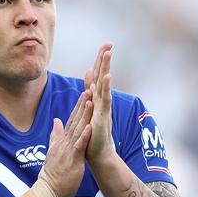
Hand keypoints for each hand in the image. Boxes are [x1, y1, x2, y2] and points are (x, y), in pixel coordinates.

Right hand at [40, 90, 92, 196]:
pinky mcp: (72, 160)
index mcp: (62, 141)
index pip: (71, 120)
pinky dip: (84, 136)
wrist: (49, 191)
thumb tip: (56, 120)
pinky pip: (79, 146)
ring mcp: (68, 150)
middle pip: (74, 121)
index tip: (84, 94)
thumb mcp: (53, 150)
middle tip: (89, 90)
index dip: (78, 107)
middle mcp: (64, 142)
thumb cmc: (53, 174)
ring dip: (84, 116)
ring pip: (77, 130)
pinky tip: (89, 127)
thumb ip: (55, 135)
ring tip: (90, 102)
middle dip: (82, 106)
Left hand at [85, 43, 115, 164]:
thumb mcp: (89, 107)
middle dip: (105, 59)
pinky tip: (107, 76)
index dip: (101, 60)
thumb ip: (89, 90)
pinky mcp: (103, 116)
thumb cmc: (94, 132)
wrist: (99, 153)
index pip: (98, 75)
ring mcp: (104, 107)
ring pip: (104, 84)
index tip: (105, 45)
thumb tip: (88, 73)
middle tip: (109, 43)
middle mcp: (102, 100)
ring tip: (108, 53)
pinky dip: (105, 87)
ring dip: (106, 68)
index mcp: (97, 97)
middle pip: (103, 75)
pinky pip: (105, 99)